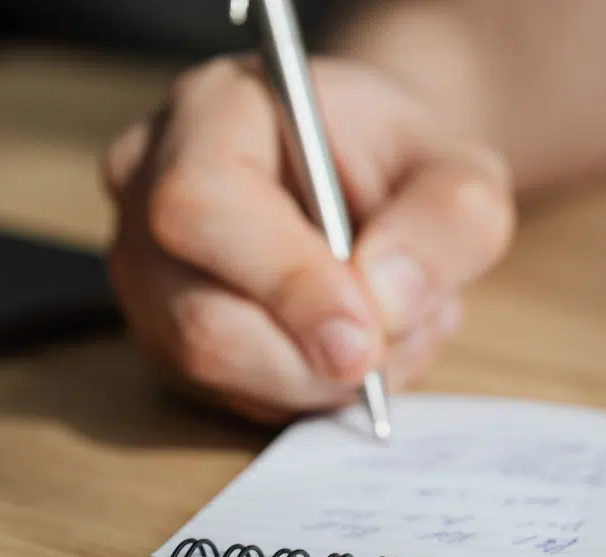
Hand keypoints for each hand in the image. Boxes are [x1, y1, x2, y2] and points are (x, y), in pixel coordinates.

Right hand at [101, 56, 513, 423]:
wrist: (372, 178)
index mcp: (212, 111)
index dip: (287, 282)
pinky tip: (353, 345)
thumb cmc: (404, 163)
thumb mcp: (462, 171)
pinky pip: (229, 396)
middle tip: (398, 343)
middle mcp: (149, 188)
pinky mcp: (163, 336)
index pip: (206, 204)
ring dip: (322, 380)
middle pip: (200, 316)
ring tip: (393, 331)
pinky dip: (309, 393)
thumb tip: (386, 300)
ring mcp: (144, 271)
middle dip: (313, 360)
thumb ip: (446, 220)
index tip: (366, 334)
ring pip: (213, 370)